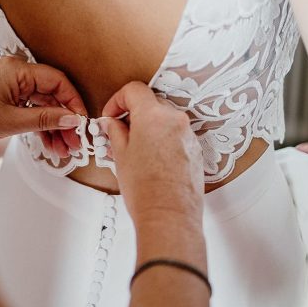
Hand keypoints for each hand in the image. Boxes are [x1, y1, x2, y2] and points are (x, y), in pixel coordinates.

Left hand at [0, 57, 86, 152]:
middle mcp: (14, 72)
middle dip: (65, 119)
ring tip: (63, 149)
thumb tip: (72, 119)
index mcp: (16, 69)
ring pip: (43, 104)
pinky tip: (49, 144)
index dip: (73, 103)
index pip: (58, 81)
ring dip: (54, 126)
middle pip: (52, 94)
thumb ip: (45, 119)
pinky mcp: (5, 98)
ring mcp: (9, 85)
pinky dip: (40, 126)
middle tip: (75, 141)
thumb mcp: (11, 122)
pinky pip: (31, 109)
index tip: (81, 123)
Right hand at [102, 82, 203, 227]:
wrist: (170, 216)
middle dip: (133, 114)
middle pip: (151, 104)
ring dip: (149, 128)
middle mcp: (175, 120)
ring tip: (135, 151)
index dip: (118, 100)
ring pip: (165, 120)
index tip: (111, 115)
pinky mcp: (196, 150)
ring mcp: (188, 135)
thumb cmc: (145, 190)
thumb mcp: (121, 156)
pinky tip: (153, 160)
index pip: (134, 90)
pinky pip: (176, 136)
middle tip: (119, 133)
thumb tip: (112, 123)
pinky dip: (163, 140)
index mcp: (154, 116)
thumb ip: (116, 132)